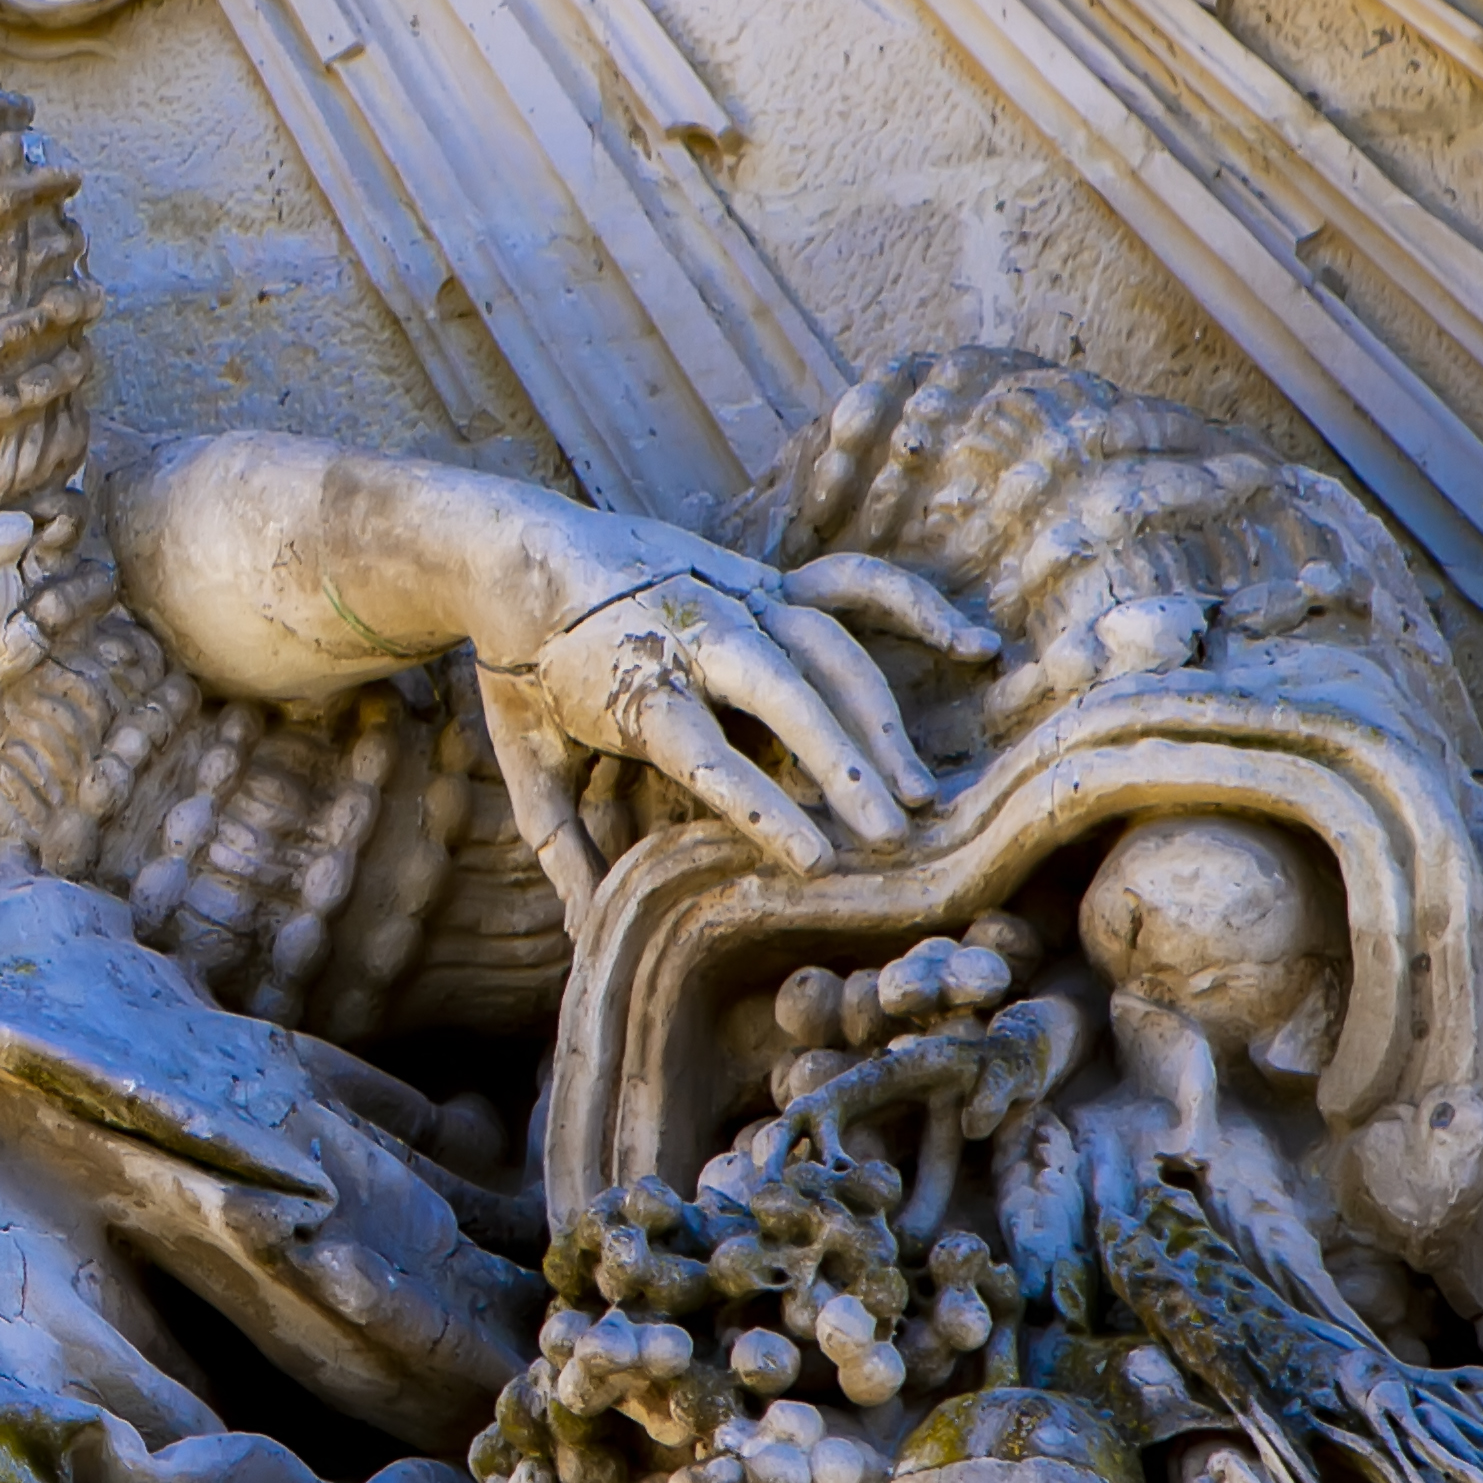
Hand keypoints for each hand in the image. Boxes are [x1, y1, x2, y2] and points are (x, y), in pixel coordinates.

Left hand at [473, 515, 994, 907]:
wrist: (507, 547)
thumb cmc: (521, 671)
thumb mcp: (525, 757)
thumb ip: (561, 846)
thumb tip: (583, 934)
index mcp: (629, 680)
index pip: (701, 752)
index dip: (760, 807)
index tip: (816, 861)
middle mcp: (692, 630)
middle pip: (780, 692)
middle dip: (842, 763)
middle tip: (892, 837)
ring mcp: (735, 596)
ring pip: (825, 648)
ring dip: (879, 719)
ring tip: (921, 793)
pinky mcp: (763, 577)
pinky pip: (850, 584)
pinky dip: (914, 606)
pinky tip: (976, 647)